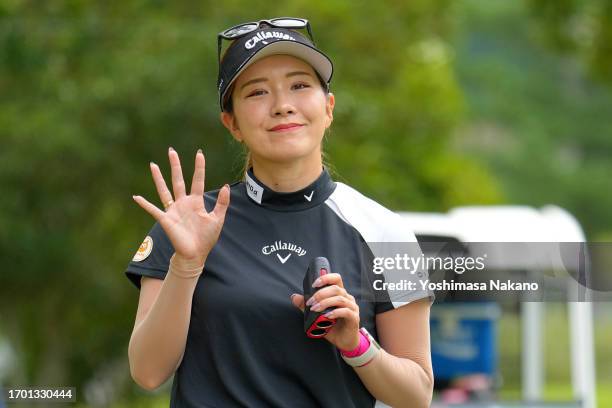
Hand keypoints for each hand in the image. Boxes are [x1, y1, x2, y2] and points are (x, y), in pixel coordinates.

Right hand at [132, 147, 229, 266]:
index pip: (197, 180)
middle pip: (178, 180)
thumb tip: (226, 186)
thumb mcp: (218, 219)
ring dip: (159, 178)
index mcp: (196, 202)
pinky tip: (136, 197)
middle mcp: (183, 203)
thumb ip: (222, 203)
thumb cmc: (206, 238)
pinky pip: (153, 210)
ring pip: (164, 190)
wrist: (195, 255)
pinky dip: (144, 204)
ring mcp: (173, 210)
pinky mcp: (166, 220)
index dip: (199, 167)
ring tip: (153, 165)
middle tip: (171, 151)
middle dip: (175, 166)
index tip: (199, 153)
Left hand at [290, 273, 360, 350]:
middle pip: (336, 288)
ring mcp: (352, 307)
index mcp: (339, 294)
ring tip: (315, 309)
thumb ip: (306, 306)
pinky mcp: (354, 318)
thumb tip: (294, 297)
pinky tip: (327, 316)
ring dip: (325, 303)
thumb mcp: (316, 315)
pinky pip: (346, 311)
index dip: (326, 278)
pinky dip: (335, 312)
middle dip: (321, 294)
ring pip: (340, 299)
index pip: (336, 278)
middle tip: (310, 302)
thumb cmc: (332, 326)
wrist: (344, 342)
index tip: (314, 284)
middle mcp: (347, 298)